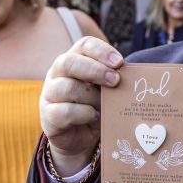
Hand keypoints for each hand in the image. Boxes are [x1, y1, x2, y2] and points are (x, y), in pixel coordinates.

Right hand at [40, 35, 122, 174]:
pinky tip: (95, 117)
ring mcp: (49, 94)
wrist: (79, 137)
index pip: (84, 45)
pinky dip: (84, 114)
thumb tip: (133, 77)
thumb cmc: (94, 107)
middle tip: (115, 80)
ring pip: (67, 88)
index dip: (101, 51)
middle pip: (69, 62)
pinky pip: (64, 112)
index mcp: (73, 61)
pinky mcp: (48, 116)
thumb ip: (112, 80)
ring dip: (91, 97)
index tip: (119, 62)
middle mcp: (57, 74)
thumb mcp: (104, 91)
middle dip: (95, 70)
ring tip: (104, 105)